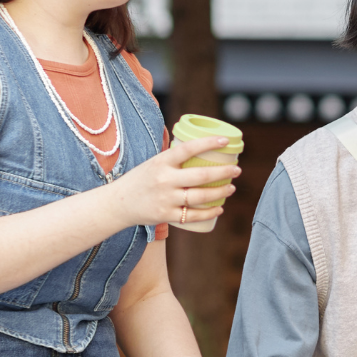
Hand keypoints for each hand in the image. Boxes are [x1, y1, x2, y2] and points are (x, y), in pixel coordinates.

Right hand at [109, 136, 242, 228]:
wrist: (118, 203)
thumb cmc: (142, 180)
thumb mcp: (154, 163)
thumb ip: (174, 158)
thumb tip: (200, 146)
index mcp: (162, 162)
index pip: (188, 149)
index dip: (208, 143)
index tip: (225, 141)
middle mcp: (164, 180)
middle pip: (201, 175)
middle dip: (224, 172)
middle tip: (237, 170)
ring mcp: (166, 199)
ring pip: (201, 196)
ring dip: (220, 192)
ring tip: (231, 187)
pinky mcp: (166, 215)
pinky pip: (194, 215)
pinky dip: (210, 212)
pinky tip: (220, 207)